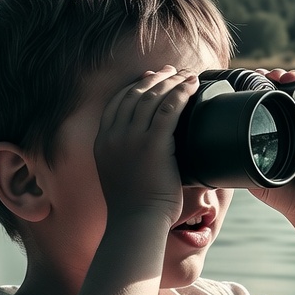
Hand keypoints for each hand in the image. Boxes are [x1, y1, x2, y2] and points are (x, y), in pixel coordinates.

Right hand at [93, 65, 199, 227]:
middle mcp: (113, 136)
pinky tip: (192, 85)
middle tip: (171, 71)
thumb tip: (145, 147)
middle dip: (155, 78)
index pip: (117, 102)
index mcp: (103, 142)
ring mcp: (131, 139)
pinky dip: (181, 93)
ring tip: (186, 75)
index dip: (135, 85)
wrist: (135, 223)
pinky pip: (169, 109)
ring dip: (171, 82)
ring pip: (152, 98)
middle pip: (134, 94)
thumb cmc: (134, 207)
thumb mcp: (119, 174)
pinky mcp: (152, 145)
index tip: (150, 77)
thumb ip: (126, 155)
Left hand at [247, 67, 294, 222]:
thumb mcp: (256, 180)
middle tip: (264, 76)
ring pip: (293, 89)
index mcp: (265, 132)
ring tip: (280, 75)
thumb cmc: (284, 195)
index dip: (251, 87)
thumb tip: (224, 152)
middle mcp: (284, 122)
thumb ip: (244, 166)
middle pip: (275, 90)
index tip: (246, 81)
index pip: (256, 102)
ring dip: (286, 76)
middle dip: (268, 77)